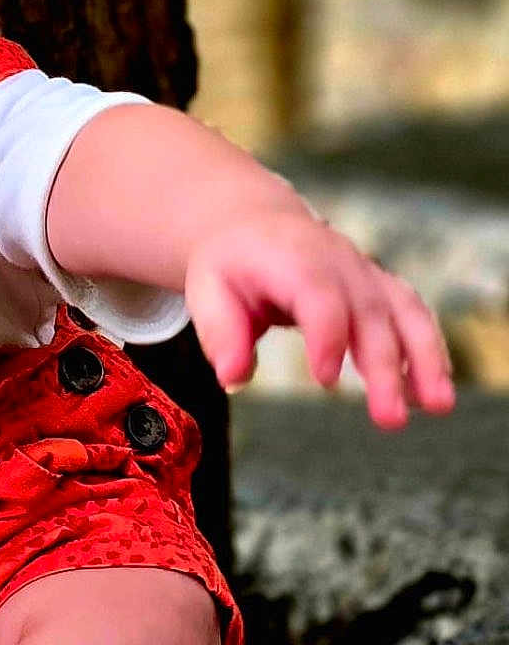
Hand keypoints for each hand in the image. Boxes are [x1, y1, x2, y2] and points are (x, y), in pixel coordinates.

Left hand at [183, 208, 455, 428]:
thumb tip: (233, 380)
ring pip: (405, 314)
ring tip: (437, 407)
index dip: (327, 337)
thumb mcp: (208, 292)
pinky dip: (428, 351)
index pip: (319, 299)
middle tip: (390, 419)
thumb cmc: (230, 265)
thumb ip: (221, 335)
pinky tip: (433, 393)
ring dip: (425, 360)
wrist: (254, 225)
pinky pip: (412, 316)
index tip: (325, 380)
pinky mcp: (379, 288)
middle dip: (384, 369)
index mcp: (293, 260)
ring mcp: (365, 274)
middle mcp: (339, 264)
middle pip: (370, 316)